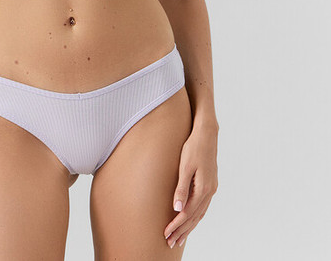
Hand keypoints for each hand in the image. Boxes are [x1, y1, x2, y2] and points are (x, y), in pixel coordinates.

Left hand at [163, 121, 218, 248]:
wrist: (207, 134)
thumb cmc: (193, 147)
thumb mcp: (185, 166)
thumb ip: (181, 188)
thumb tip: (177, 208)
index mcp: (203, 188)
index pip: (187, 213)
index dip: (176, 225)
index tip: (166, 234)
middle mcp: (209, 191)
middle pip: (195, 217)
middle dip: (183, 231)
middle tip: (171, 243)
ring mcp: (211, 188)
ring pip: (200, 214)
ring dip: (190, 226)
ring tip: (180, 237)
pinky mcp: (210, 184)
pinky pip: (203, 207)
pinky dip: (196, 217)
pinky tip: (191, 220)